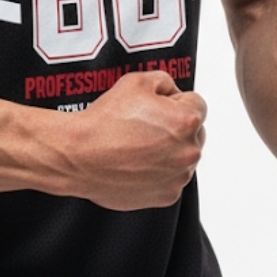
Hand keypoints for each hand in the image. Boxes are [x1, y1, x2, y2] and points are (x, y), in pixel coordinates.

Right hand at [66, 71, 206, 210]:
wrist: (80, 155)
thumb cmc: (105, 121)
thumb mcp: (136, 81)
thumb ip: (164, 81)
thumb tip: (172, 92)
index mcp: (186, 121)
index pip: (197, 104)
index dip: (174, 101)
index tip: (158, 106)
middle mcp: (189, 151)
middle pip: (194, 132)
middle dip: (175, 127)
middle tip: (145, 125)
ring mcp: (179, 177)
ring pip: (183, 157)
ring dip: (169, 150)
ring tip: (137, 145)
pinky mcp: (167, 195)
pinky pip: (171, 178)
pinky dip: (159, 172)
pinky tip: (136, 162)